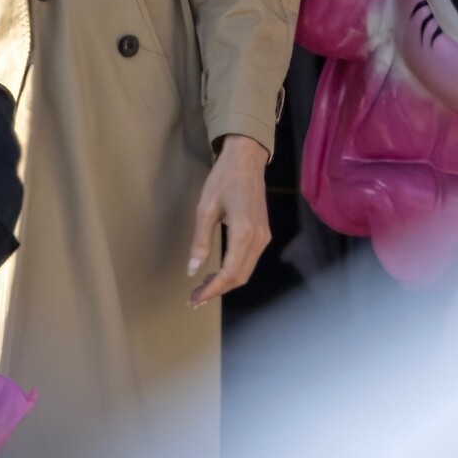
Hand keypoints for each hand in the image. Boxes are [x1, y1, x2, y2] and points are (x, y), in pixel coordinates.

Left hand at [187, 134, 270, 306]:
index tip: (194, 299)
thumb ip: (200, 241)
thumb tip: (192, 270)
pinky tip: (217, 271)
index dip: (212, 290)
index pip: (230, 273)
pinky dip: (234, 271)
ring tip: (202, 287)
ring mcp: (264, 237)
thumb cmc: (223, 179)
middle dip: (217, 290)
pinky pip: (250, 260)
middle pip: (240, 277)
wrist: (246, 158)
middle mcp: (259, 239)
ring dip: (225, 282)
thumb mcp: (205, 208)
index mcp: (244, 233)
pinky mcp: (264, 233)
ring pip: (246, 271)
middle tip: (194, 297)